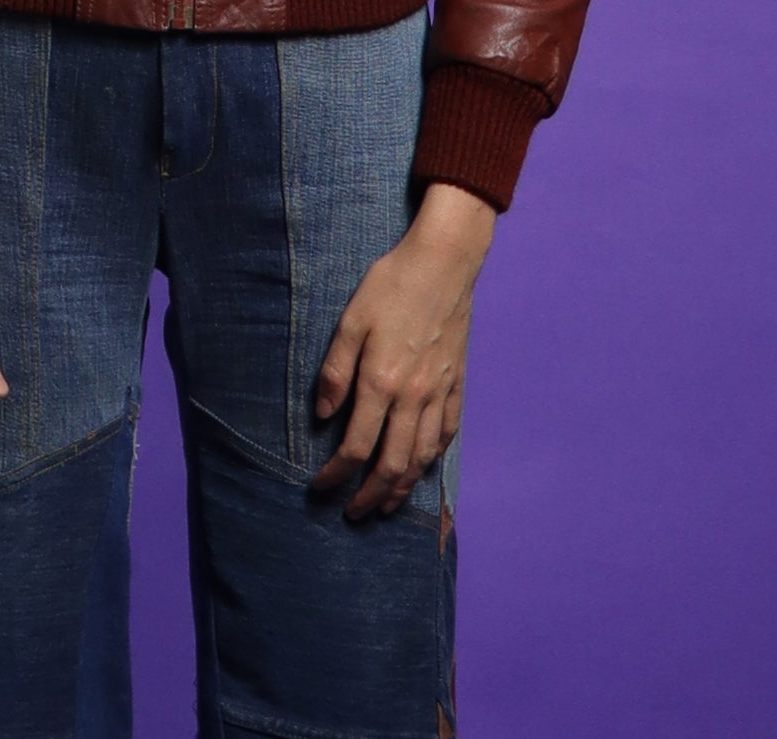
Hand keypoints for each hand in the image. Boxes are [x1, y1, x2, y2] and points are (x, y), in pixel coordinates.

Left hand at [307, 182, 495, 517]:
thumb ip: (335, 370)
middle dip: (370, 496)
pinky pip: (447, 433)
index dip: (336, 475)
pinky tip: (422, 466)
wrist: (444, 263)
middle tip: (353, 513)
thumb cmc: (392, 285)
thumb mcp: (352, 320)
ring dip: (403, 487)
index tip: (320, 487)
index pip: (356, 446)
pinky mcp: (457, 383)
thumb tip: (324, 415)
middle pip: (392, 464)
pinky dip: (433, 459)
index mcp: (382, 382)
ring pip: (423, 457)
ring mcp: (440, 392)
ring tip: (386, 503)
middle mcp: (414, 396)